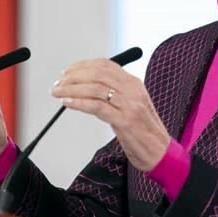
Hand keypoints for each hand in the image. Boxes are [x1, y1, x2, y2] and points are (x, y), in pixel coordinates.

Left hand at [51, 59, 169, 171]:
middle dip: (73, 77)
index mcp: (134, 83)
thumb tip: (85, 86)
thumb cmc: (142, 130)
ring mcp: (129, 105)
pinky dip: (79, 103)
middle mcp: (132, 90)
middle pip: (97, 74)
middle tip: (58, 83)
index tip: (67, 72)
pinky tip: (68, 103)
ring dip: (71, 89)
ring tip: (58, 93)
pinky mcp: (125, 120)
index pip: (104, 65)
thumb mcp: (130, 104)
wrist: (159, 151)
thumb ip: (113, 93)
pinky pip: (97, 106)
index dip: (82, 66)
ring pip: (95, 88)